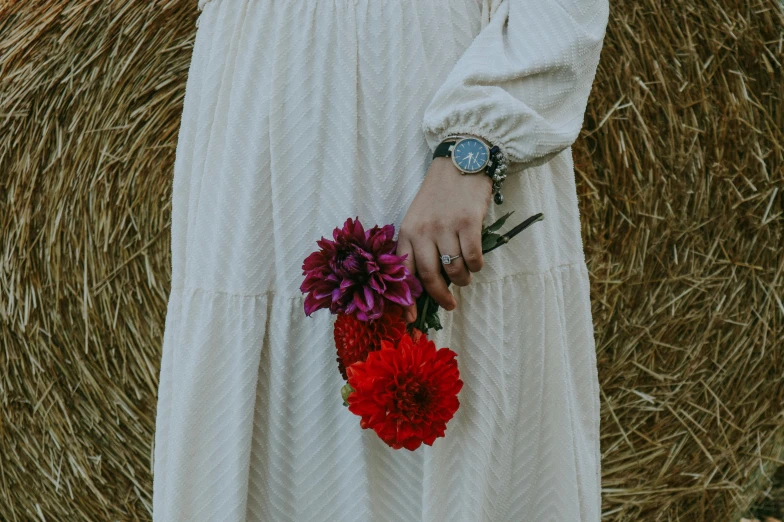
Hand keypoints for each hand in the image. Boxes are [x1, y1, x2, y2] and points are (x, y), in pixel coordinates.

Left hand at [396, 156, 492, 322]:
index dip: (407, 300)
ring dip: (463, 279)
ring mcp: (446, 227)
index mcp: (407, 231)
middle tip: (449, 305)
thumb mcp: (418, 218)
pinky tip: (475, 262)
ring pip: (454, 269)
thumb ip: (418, 246)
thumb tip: (426, 283)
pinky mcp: (468, 223)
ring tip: (465, 276)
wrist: (459, 164)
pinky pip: (472, 257)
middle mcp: (423, 231)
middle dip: (441, 297)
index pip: (404, 272)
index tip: (412, 319)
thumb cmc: (438, 196)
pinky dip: (476, 265)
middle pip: (430, 277)